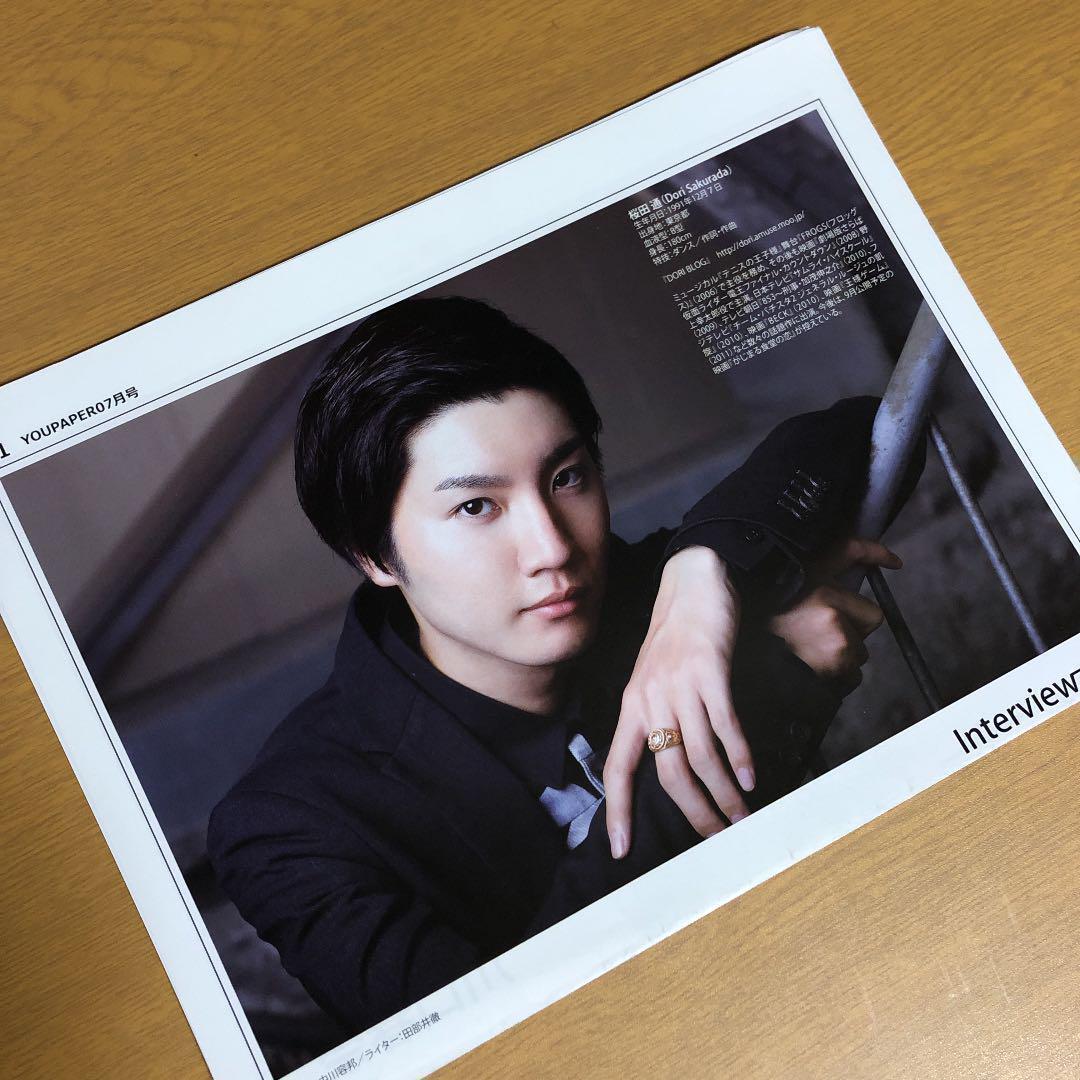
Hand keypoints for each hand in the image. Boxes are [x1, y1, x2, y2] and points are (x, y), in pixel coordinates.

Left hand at [603, 546, 753, 858]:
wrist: (693, 581)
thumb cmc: (677, 636)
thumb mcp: (655, 680)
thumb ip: (660, 719)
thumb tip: (678, 769)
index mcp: (632, 706)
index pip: (616, 768)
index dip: (617, 811)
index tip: (621, 850)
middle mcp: (650, 699)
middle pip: (666, 773)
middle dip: (693, 814)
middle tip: (718, 840)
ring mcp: (679, 684)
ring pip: (698, 755)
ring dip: (723, 793)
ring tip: (742, 817)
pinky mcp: (708, 669)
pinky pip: (723, 723)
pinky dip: (739, 756)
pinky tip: (751, 777)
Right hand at [769, 538, 900, 690]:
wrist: (749, 666)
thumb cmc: (758, 631)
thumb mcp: (773, 596)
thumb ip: (806, 589)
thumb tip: (837, 600)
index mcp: (807, 575)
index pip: (849, 549)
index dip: (876, 553)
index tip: (894, 562)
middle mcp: (824, 593)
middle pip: (871, 615)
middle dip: (854, 629)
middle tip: (821, 636)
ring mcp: (835, 623)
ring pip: (861, 648)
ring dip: (843, 655)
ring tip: (810, 654)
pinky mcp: (841, 652)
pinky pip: (855, 672)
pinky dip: (840, 676)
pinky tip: (816, 671)